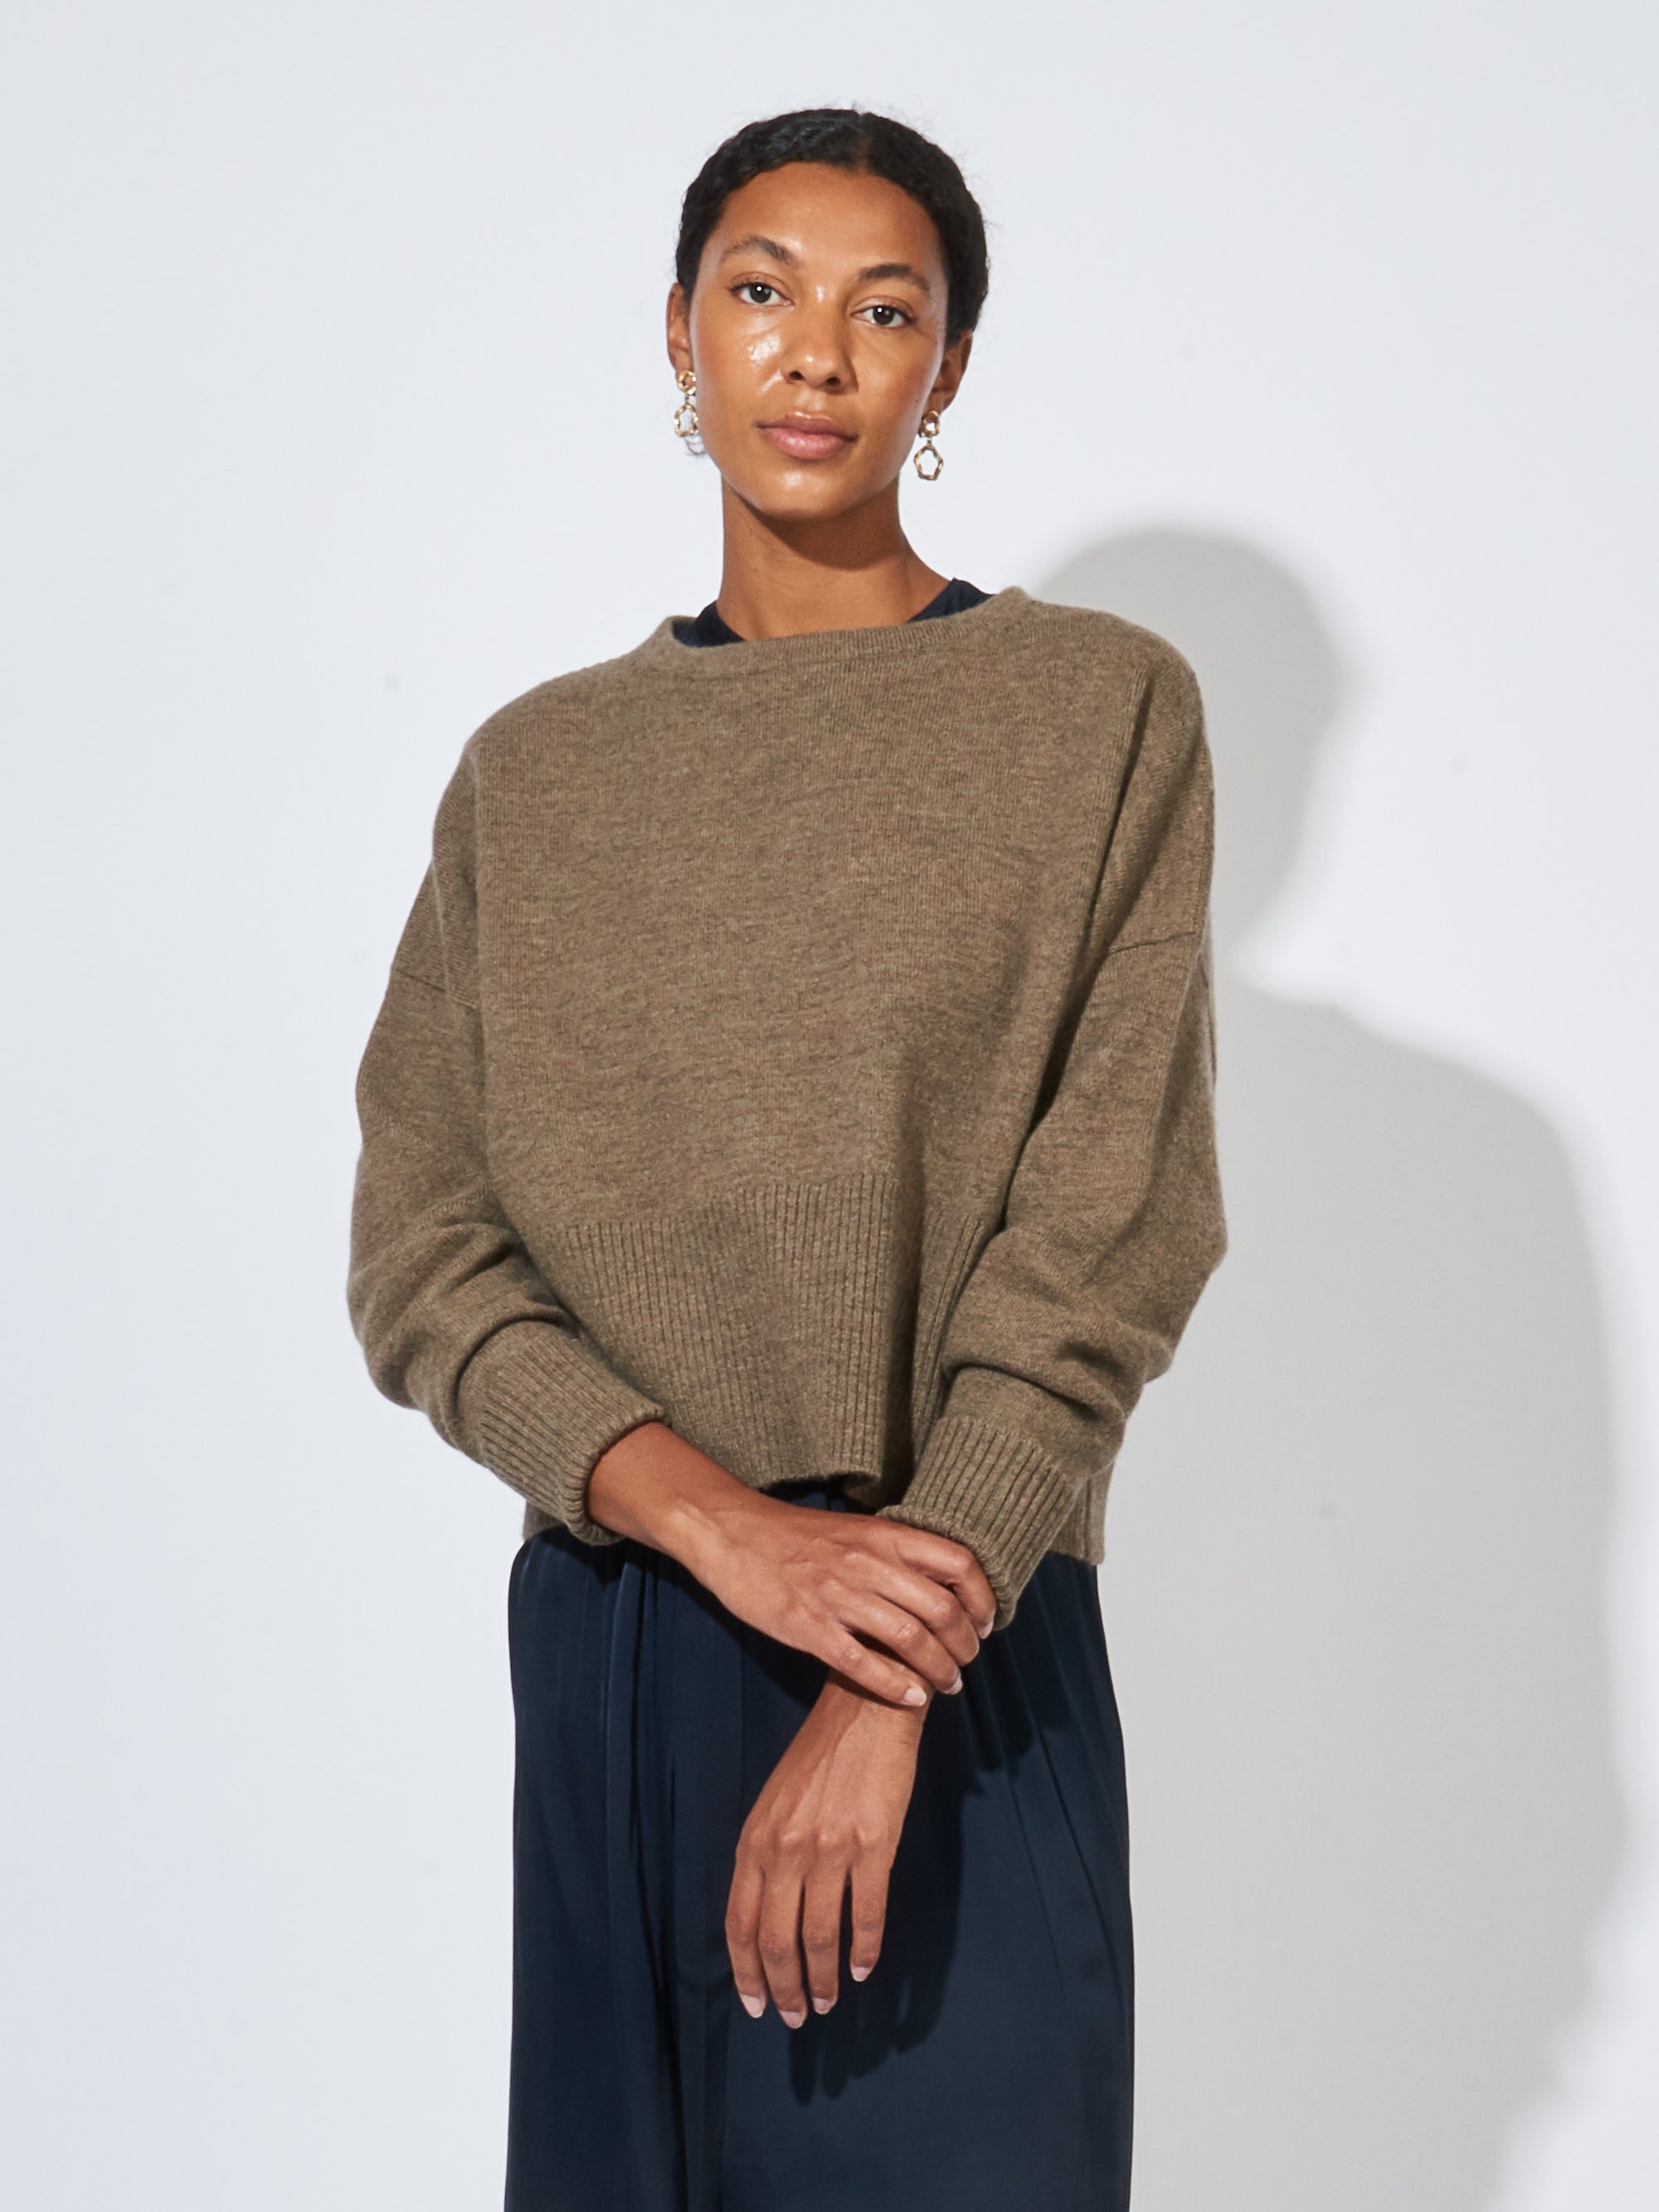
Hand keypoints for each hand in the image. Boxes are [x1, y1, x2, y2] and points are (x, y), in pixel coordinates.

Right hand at [589, 1422, 995, 1708]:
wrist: (732, 1532)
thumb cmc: (794, 1536)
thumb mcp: (854, 1529)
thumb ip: (894, 1552)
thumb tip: (938, 1582)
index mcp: (884, 1535)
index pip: (958, 1563)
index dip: (982, 1598)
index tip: (984, 1624)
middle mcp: (868, 1563)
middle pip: (942, 1609)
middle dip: (964, 1645)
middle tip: (966, 1663)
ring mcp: (838, 1595)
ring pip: (910, 1639)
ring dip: (938, 1670)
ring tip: (947, 1687)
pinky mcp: (808, 1626)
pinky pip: (863, 1663)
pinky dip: (895, 1686)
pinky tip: (911, 1698)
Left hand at [726, 1671, 922, 2024]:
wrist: (868, 1707)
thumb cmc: (821, 1755)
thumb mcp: (776, 1802)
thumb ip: (766, 1854)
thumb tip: (766, 1915)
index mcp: (756, 1839)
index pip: (739, 1923)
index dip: (746, 1972)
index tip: (756, 2005)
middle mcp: (786, 1849)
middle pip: (776, 1939)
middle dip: (783, 1987)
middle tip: (795, 2017)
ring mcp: (830, 1848)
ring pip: (819, 1936)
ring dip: (821, 1979)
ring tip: (826, 2002)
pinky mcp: (874, 1846)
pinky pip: (867, 1915)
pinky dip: (865, 1950)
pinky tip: (863, 1968)